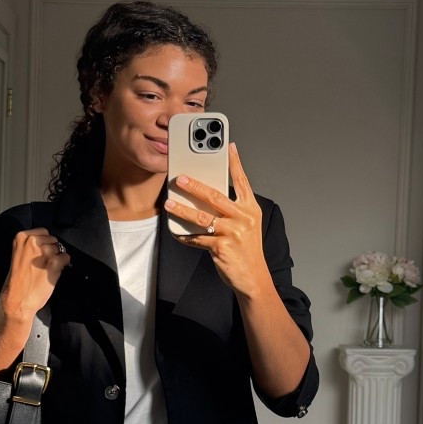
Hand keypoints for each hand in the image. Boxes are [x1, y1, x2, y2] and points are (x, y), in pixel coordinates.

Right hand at [0, 227, 69, 321]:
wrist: (17, 299)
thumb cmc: (17, 280)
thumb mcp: (18, 254)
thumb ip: (30, 246)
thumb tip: (48, 242)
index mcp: (21, 237)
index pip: (43, 231)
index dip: (44, 242)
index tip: (40, 252)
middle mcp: (33, 241)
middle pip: (52, 239)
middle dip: (51, 250)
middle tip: (43, 263)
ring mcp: (44, 252)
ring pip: (60, 249)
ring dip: (57, 258)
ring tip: (46, 269)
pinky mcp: (54, 262)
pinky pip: (66, 258)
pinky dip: (63, 265)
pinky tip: (53, 273)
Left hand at [164, 144, 270, 297]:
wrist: (253, 276)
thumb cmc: (246, 248)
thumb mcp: (246, 224)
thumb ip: (232, 208)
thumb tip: (208, 193)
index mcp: (250, 208)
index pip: (242, 181)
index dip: (234, 162)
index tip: (227, 146)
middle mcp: (243, 218)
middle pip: (216, 197)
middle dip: (195, 186)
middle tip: (180, 178)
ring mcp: (233, 233)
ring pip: (202, 217)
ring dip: (183, 210)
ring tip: (169, 203)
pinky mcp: (222, 248)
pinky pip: (197, 238)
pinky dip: (185, 235)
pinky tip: (176, 231)